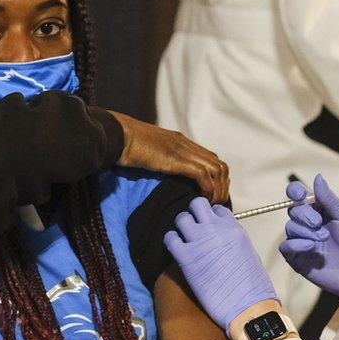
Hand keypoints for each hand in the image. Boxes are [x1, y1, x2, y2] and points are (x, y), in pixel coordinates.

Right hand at [109, 111, 229, 202]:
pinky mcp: (176, 159)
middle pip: (219, 164)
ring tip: (212, 204)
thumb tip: (164, 174)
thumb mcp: (149, 153)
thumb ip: (161, 160)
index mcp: (181, 141)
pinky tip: (203, 198)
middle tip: (217, 202)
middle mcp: (186, 144)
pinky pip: (202, 174)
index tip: (213, 193)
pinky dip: (207, 188)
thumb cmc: (125, 144)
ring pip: (215, 169)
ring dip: (218, 189)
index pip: (210, 158)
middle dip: (223, 185)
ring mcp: (182, 150)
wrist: (116, 135)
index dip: (217, 177)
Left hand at [164, 198, 278, 332]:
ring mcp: (200, 241)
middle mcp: (216, 229)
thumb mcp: (248, 253)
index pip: (218, 210)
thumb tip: (222, 241)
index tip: (209, 227)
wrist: (246, 305)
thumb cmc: (253, 285)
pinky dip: (170, 241)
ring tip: (183, 239)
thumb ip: (233, 241)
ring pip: (181, 218)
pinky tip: (176, 251)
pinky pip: (170, 238)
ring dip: (181, 227)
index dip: (211, 218)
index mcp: (234, 229)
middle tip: (193, 228)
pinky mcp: (186, 258)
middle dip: (193, 214)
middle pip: (197, 204)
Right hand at [278, 175, 338, 306]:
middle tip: (320, 224)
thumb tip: (317, 176)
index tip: (300, 195)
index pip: (298, 196)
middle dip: (305, 215)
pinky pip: (285, 246)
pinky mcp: (297, 258)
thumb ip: (328, 199)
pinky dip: (295, 244)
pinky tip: (310, 247)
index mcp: (318, 211)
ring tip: (323, 239)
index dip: (295, 191)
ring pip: (289, 227)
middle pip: (292, 210)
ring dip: (305, 231)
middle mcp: (307, 224)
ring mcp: (301, 241)